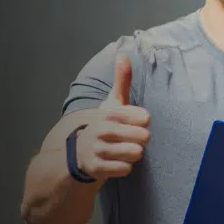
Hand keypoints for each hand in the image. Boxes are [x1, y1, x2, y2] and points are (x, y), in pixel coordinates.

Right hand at [75, 54, 150, 180]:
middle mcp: (101, 130)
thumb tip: (123, 54)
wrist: (78, 152)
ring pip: (136, 154)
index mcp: (109, 113)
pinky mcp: (96, 168)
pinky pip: (126, 169)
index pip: (145, 117)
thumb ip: (122, 81)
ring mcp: (97, 149)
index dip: (142, 122)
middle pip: (144, 137)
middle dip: (140, 139)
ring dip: (133, 154)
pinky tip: (115, 161)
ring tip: (122, 149)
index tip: (133, 122)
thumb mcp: (112, 103)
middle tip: (128, 138)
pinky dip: (124, 167)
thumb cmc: (104, 124)